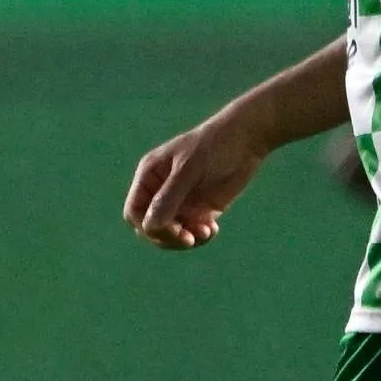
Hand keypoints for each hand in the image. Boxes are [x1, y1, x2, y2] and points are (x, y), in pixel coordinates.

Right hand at [125, 103, 270, 249]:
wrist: (246, 140)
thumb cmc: (213, 147)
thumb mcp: (188, 171)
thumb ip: (168, 198)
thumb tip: (150, 227)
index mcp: (149, 178)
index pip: (134, 212)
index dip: (148, 227)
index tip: (173, 231)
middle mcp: (160, 192)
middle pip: (150, 227)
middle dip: (168, 237)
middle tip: (190, 239)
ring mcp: (180, 202)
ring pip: (171, 233)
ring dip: (185, 239)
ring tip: (206, 233)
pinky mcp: (200, 209)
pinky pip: (191, 232)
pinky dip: (199, 236)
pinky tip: (212, 229)